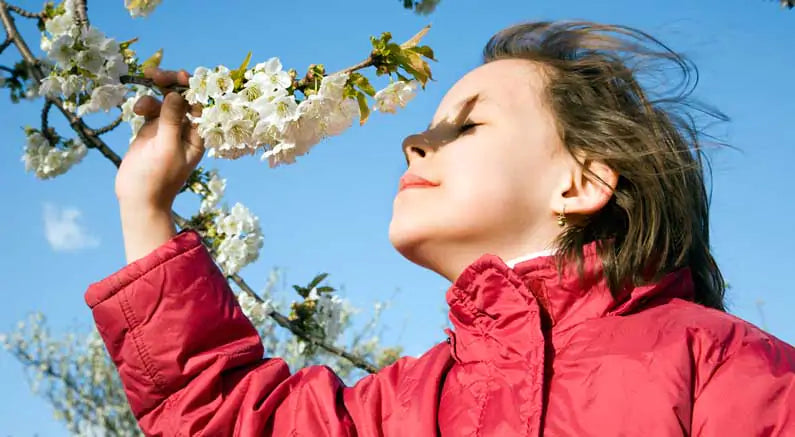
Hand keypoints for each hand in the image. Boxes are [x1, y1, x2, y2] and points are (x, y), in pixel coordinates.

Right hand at [115, 68, 203, 210]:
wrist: (138, 199)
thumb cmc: (157, 178)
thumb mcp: (166, 147)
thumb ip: (171, 120)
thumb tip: (176, 94)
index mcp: (197, 136)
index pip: (200, 105)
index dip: (192, 87)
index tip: (180, 76)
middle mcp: (185, 130)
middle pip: (182, 98)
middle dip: (170, 84)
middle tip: (154, 74)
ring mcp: (167, 129)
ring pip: (164, 101)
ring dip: (153, 96)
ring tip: (140, 106)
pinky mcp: (151, 130)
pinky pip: (151, 109)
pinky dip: (144, 105)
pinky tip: (136, 110)